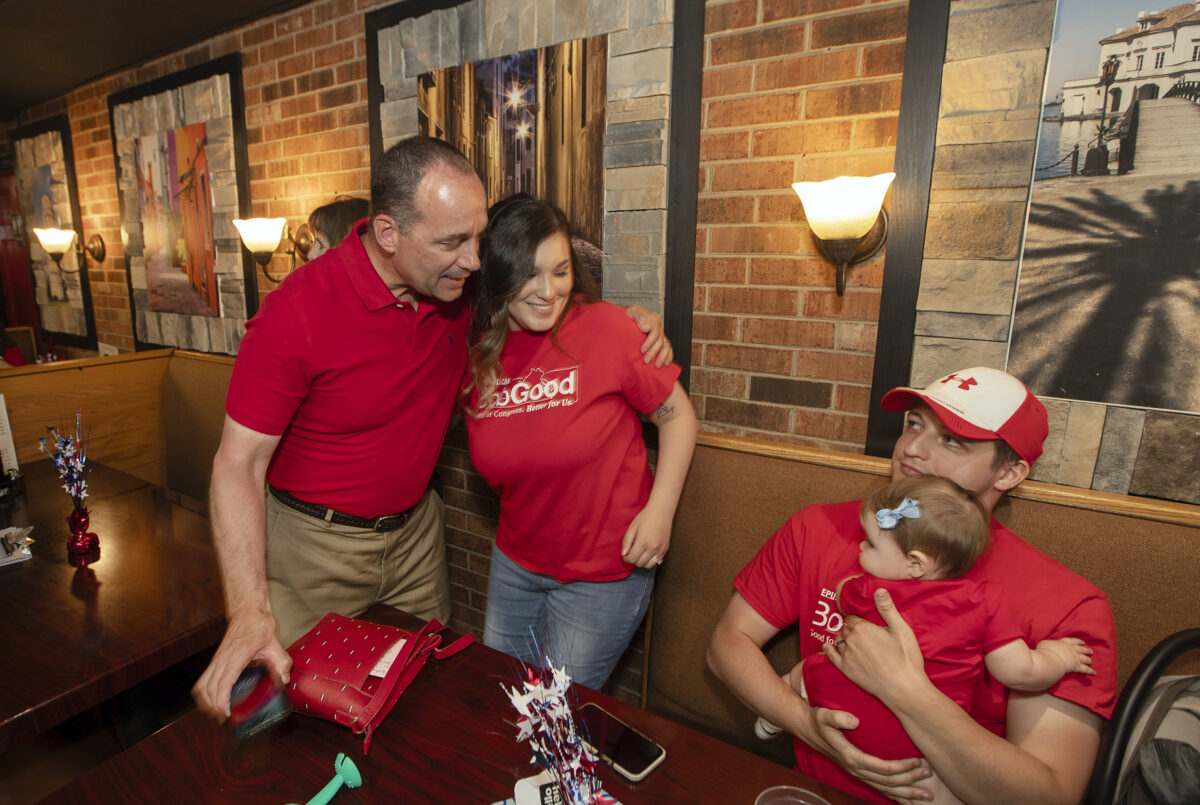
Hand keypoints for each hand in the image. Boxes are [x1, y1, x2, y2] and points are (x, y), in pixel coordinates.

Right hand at [192, 609, 290, 719]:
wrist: (247, 610)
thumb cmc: (259, 625)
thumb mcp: (274, 643)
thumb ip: (281, 662)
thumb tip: (285, 681)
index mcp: (235, 656)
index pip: (222, 682)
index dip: (221, 701)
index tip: (226, 714)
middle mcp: (221, 659)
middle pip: (208, 688)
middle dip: (213, 707)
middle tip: (224, 719)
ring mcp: (216, 660)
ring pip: (202, 685)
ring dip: (205, 702)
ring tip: (217, 714)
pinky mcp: (215, 660)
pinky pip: (203, 680)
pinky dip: (204, 693)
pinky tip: (212, 701)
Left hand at [620, 504, 670, 567]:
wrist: (661, 512)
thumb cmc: (645, 517)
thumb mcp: (632, 527)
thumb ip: (626, 541)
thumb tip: (624, 554)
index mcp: (643, 541)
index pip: (632, 558)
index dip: (626, 559)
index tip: (625, 555)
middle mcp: (652, 548)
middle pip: (639, 563)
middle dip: (633, 560)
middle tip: (631, 554)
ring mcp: (660, 549)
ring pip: (648, 565)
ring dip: (642, 562)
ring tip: (639, 555)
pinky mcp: (665, 549)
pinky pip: (657, 562)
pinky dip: (650, 561)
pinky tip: (647, 554)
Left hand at [625, 305, 672, 366]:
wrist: (629, 317)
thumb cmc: (629, 315)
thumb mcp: (632, 312)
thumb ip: (639, 316)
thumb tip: (647, 328)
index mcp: (653, 319)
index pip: (655, 332)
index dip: (649, 342)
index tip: (642, 350)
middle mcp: (659, 326)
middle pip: (660, 341)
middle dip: (653, 352)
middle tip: (646, 360)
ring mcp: (661, 333)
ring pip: (666, 346)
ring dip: (662, 357)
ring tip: (657, 365)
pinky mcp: (661, 339)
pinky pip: (668, 348)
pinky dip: (669, 356)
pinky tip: (666, 362)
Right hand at [799, 704, 932, 800]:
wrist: (808, 729)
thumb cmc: (819, 720)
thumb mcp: (824, 715)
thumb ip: (837, 717)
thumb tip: (854, 720)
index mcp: (851, 758)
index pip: (882, 768)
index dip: (902, 767)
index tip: (918, 761)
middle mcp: (856, 770)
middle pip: (888, 782)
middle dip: (910, 780)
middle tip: (929, 774)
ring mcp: (858, 773)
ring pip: (886, 789)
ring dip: (907, 792)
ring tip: (927, 793)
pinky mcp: (860, 773)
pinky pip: (880, 789)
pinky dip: (896, 796)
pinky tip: (909, 800)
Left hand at [826, 588, 928, 705]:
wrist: (903, 689)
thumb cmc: (905, 658)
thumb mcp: (901, 630)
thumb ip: (887, 609)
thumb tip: (879, 589)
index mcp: (862, 628)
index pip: (852, 617)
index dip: (858, 619)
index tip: (863, 621)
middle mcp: (851, 640)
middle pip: (845, 628)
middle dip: (851, 628)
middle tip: (860, 632)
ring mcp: (847, 656)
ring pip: (839, 640)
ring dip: (843, 638)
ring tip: (850, 639)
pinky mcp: (846, 670)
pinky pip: (831, 656)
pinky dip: (828, 649)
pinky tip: (826, 646)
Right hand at [1037, 637, 1095, 675]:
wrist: (1050, 659)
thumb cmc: (1045, 651)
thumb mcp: (1044, 644)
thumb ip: (1048, 644)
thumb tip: (1047, 645)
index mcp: (1064, 642)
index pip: (1073, 641)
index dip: (1078, 641)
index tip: (1082, 642)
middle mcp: (1072, 649)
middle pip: (1081, 649)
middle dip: (1086, 650)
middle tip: (1090, 651)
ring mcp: (1075, 658)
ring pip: (1085, 658)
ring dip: (1088, 659)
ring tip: (1090, 661)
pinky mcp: (1077, 667)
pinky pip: (1085, 669)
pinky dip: (1090, 671)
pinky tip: (1094, 673)